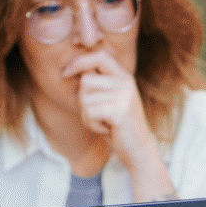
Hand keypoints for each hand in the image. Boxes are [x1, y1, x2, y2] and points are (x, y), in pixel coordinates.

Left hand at [63, 50, 161, 173]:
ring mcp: (124, 96)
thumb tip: (74, 68)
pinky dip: (91, 125)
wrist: (139, 150)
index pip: (100, 56)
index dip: (80, 61)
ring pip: (85, 99)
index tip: (66, 73)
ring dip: (87, 116)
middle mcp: (126, 83)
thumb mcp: (111, 100)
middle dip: (83, 101)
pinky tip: (106, 130)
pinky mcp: (120, 111)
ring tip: (103, 123)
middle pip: (86, 81)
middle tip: (96, 115)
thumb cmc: (119, 126)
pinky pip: (89, 113)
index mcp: (124, 78)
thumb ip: (98, 84)